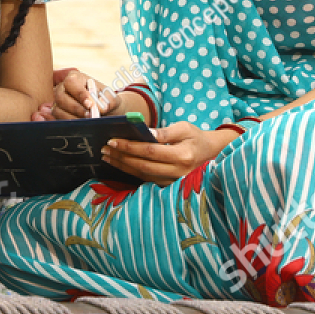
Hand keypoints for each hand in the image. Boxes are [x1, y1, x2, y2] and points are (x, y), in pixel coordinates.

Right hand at [48, 68, 119, 120]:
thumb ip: (108, 100)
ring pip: (58, 110)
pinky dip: (70, 123)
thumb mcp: (112, 98)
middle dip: (75, 108)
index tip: (90, 104)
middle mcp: (63, 88)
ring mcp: (59, 102)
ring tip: (88, 121)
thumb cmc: (106, 101)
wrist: (106, 112)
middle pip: (61, 97)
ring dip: (73, 117)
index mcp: (75, 77)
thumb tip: (101, 106)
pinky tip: (81, 124)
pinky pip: (58, 120)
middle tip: (90, 115)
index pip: (71, 82)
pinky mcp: (58, 114)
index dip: (79, 93)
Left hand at [102, 121, 239, 185]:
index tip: (113, 140)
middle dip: (121, 157)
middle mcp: (177, 172)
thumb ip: (164, 132)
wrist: (210, 153)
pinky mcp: (168, 185)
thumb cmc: (195, 137)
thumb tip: (144, 132)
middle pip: (142, 166)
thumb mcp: (184, 128)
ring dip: (122, 166)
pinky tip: (119, 164)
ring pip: (142, 175)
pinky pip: (145, 179)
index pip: (150, 151)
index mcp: (182, 156)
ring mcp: (173, 182)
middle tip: (104, 149)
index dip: (130, 147)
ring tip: (107, 156)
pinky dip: (130, 172)